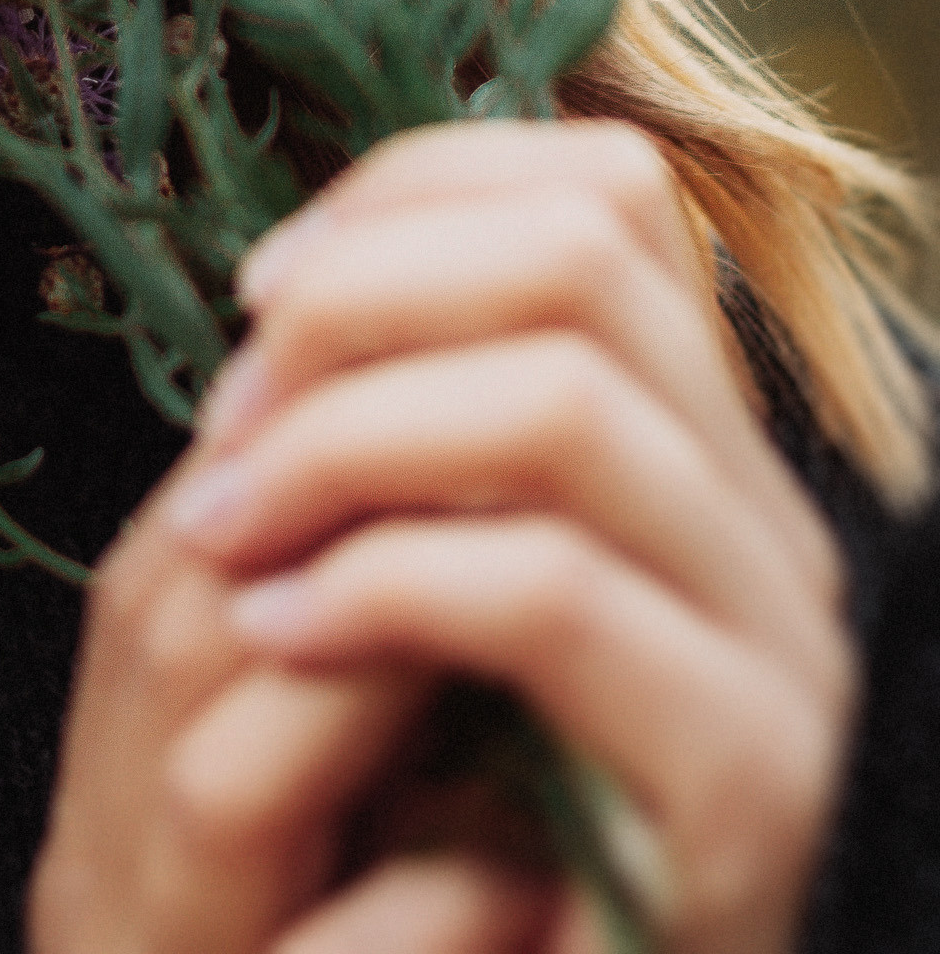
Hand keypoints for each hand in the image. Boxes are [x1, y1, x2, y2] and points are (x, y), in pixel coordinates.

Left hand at [163, 122, 853, 953]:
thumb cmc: (427, 812)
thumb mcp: (413, 574)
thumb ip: (410, 430)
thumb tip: (300, 267)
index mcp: (692, 443)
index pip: (599, 191)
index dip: (412, 195)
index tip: (260, 294)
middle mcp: (762, 517)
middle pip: (584, 256)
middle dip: (365, 299)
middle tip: (229, 418)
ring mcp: (775, 644)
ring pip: (566, 401)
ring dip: (350, 434)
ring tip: (227, 525)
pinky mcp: (747, 785)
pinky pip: (553, 595)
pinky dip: (384, 584)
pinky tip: (280, 629)